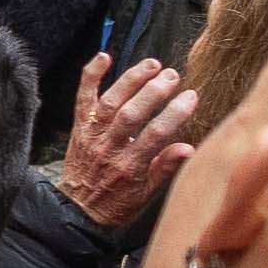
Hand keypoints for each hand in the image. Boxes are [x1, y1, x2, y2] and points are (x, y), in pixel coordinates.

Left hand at [59, 55, 199, 224]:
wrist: (76, 209)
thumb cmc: (115, 202)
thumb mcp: (146, 194)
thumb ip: (166, 168)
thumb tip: (189, 147)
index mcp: (130, 166)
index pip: (156, 134)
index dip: (175, 113)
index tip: (191, 97)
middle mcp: (109, 148)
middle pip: (131, 114)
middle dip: (154, 92)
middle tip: (173, 76)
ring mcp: (92, 135)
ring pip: (110, 102)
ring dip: (131, 80)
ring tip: (152, 65)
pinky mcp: (79, 127)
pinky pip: (83, 98)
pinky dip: (91, 76)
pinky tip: (104, 57)